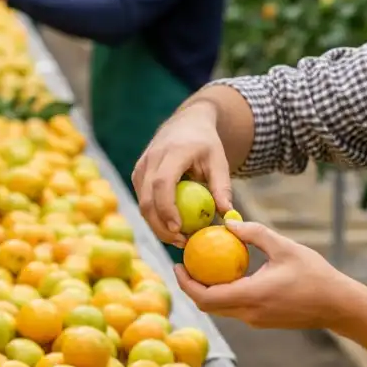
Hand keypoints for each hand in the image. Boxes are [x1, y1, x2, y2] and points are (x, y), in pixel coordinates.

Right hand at [132, 102, 233, 246]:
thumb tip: (229, 217)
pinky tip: (172, 227)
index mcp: (173, 152)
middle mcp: (152, 158)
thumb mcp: (219, 161)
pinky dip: (155, 216)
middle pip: (147, 198)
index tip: (179, 229)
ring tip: (179, 238)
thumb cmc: (206, 144)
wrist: (187, 123)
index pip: (162, 183)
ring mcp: (141, 166)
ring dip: (157, 225)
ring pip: (142, 203)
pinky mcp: (138, 174)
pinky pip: (143, 200)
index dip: (167, 208)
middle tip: (181, 242)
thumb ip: (222, 188)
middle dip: (160, 226)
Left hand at [176, 220, 352, 328]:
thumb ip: (254, 233)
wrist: (337, 305)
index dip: (186, 284)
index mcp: (251, 296)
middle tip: (185, 264)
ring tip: (204, 265)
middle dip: (191, 287)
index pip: (205, 297)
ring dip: (208, 290)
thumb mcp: (284, 246)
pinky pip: (235, 308)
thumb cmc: (314, 274)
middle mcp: (249, 313)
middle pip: (208, 306)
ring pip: (221, 309)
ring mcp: (255, 320)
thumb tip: (228, 222)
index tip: (177, 265)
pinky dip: (225, 293)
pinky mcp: (262, 321)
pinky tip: (229, 274)